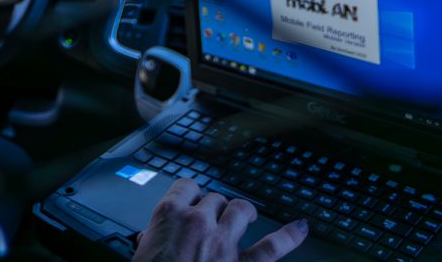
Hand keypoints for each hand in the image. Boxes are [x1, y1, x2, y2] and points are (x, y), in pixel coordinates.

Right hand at [132, 179, 307, 261]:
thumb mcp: (141, 256)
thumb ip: (150, 242)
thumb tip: (148, 240)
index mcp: (169, 216)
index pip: (187, 186)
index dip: (191, 194)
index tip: (192, 201)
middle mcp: (198, 222)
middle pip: (214, 198)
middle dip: (215, 208)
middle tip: (212, 220)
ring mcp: (223, 242)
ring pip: (240, 210)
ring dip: (242, 212)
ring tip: (246, 215)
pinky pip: (272, 246)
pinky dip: (289, 236)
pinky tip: (300, 228)